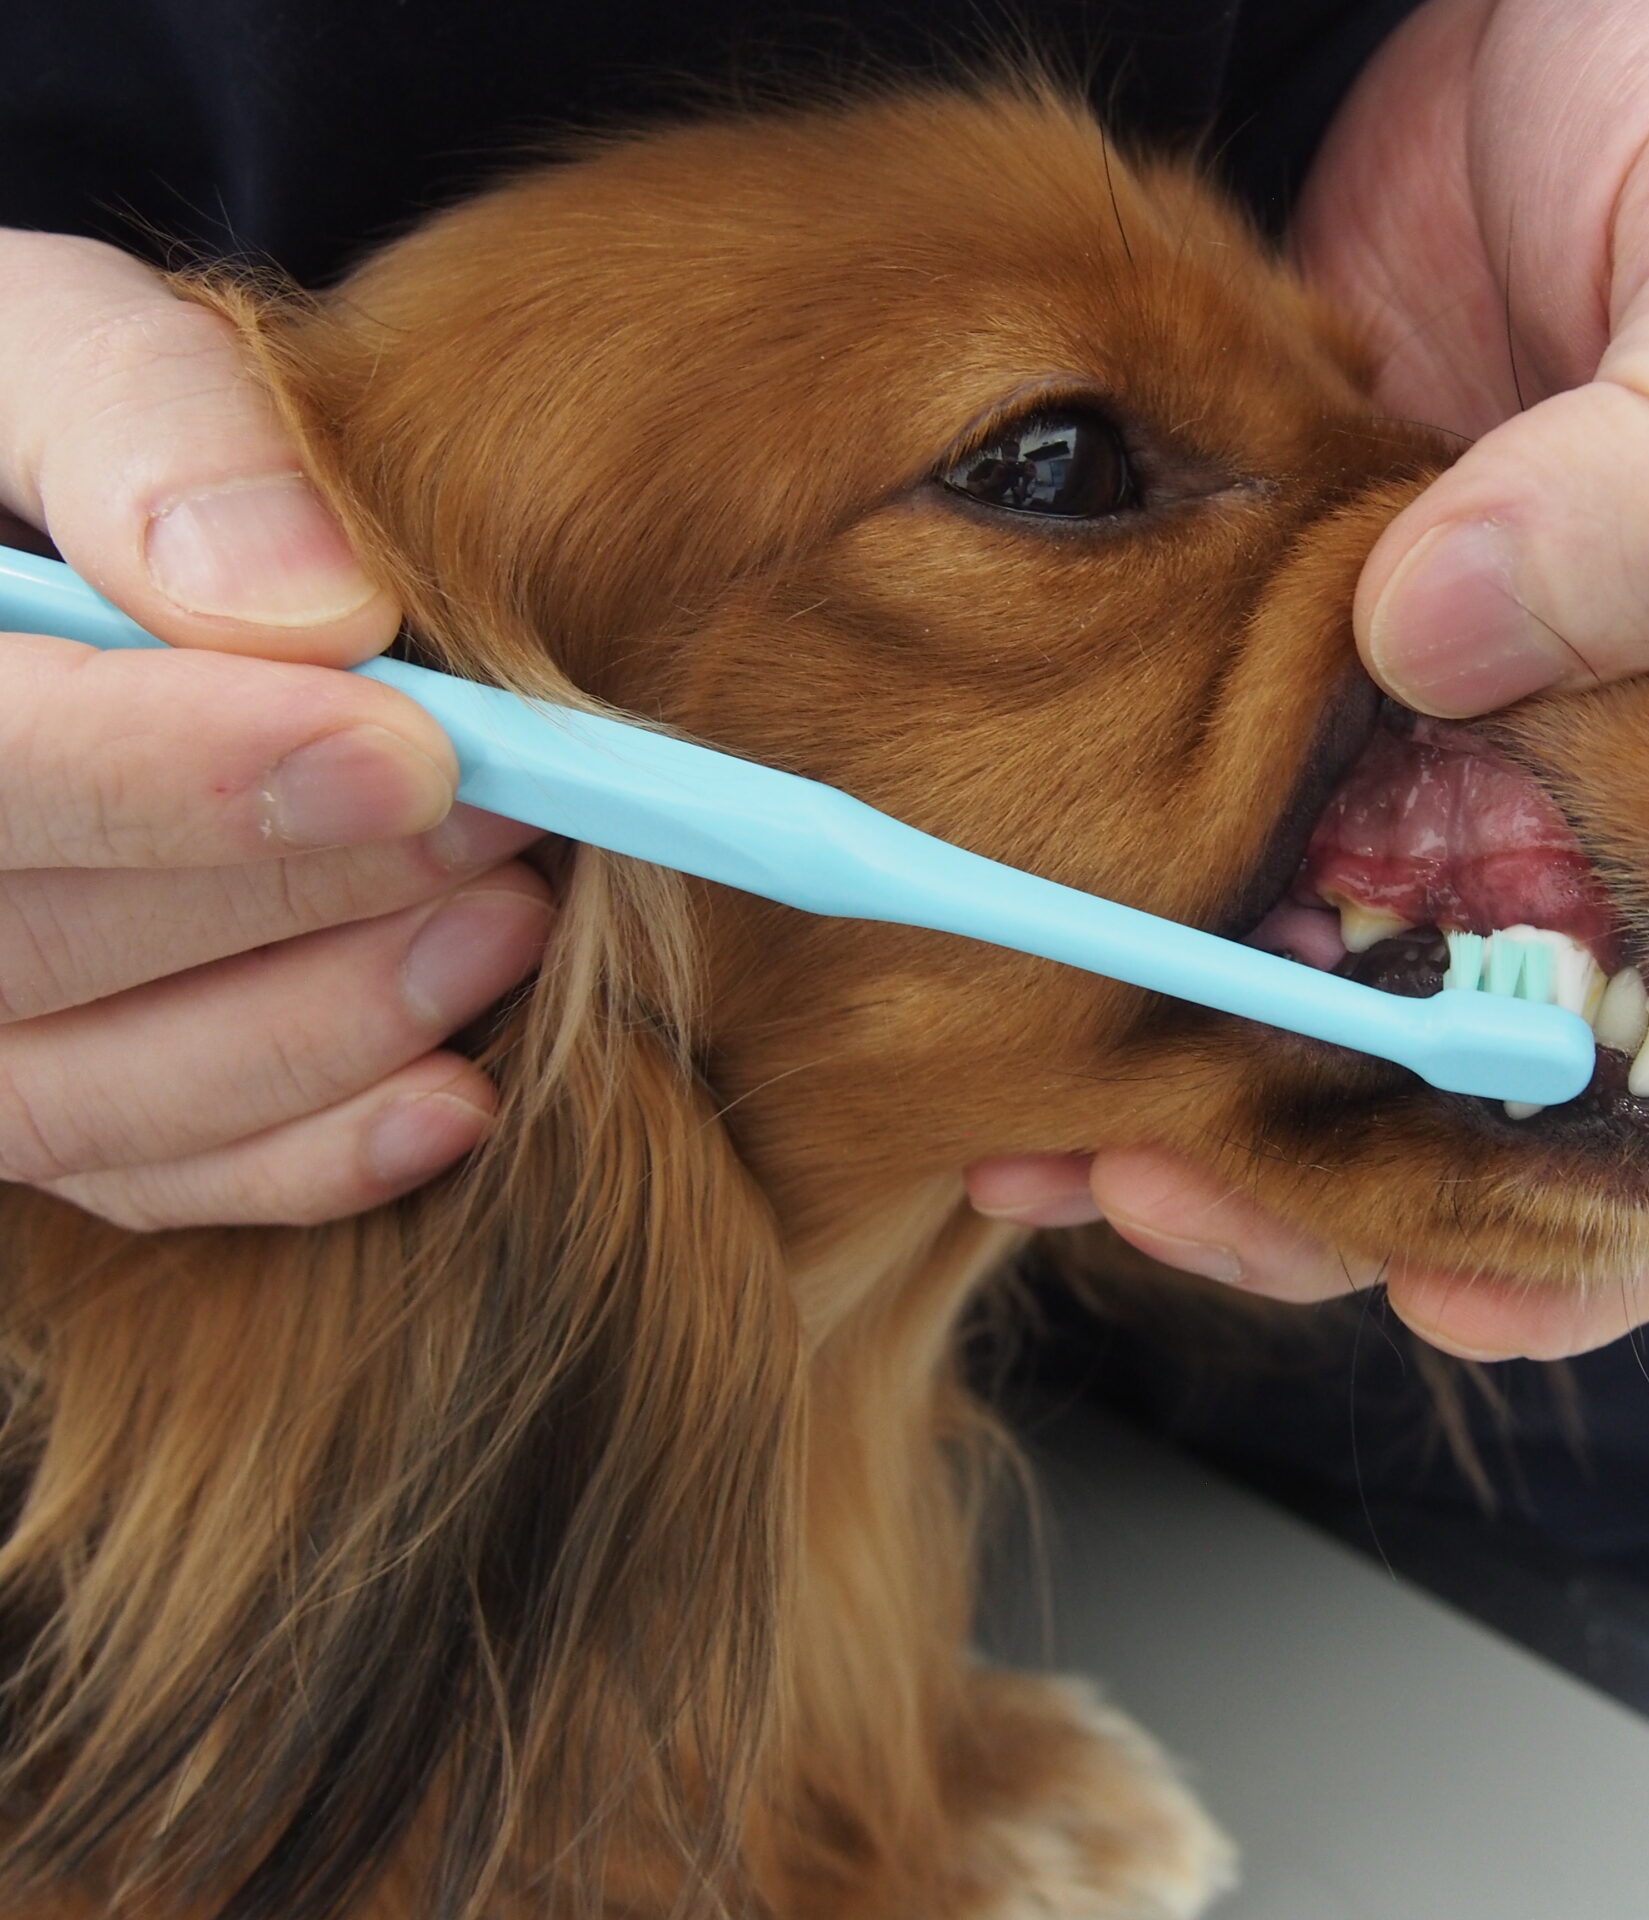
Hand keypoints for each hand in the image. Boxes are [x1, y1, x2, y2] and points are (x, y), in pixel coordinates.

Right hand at [0, 231, 554, 1230]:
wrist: (15, 515)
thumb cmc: (27, 422)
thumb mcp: (46, 344)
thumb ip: (151, 434)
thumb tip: (318, 613)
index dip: (178, 777)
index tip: (410, 751)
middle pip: (27, 946)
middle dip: (295, 892)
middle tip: (510, 820)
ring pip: (88, 1096)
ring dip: (323, 1027)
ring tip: (513, 919)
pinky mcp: (24, 1083)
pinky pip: (137, 1176)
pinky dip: (301, 1158)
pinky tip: (456, 1097)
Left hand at [967, 0, 1648, 1359]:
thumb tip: (1469, 628)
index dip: (1620, 1215)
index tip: (1459, 1274)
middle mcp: (1609, 782)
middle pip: (1514, 1083)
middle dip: (1363, 1189)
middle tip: (1191, 1199)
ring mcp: (1450, 738)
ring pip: (1351, 1002)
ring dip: (1225, 1107)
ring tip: (1079, 1140)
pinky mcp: (1304, 665)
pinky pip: (1228, 857)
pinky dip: (1144, 958)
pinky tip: (1038, 1005)